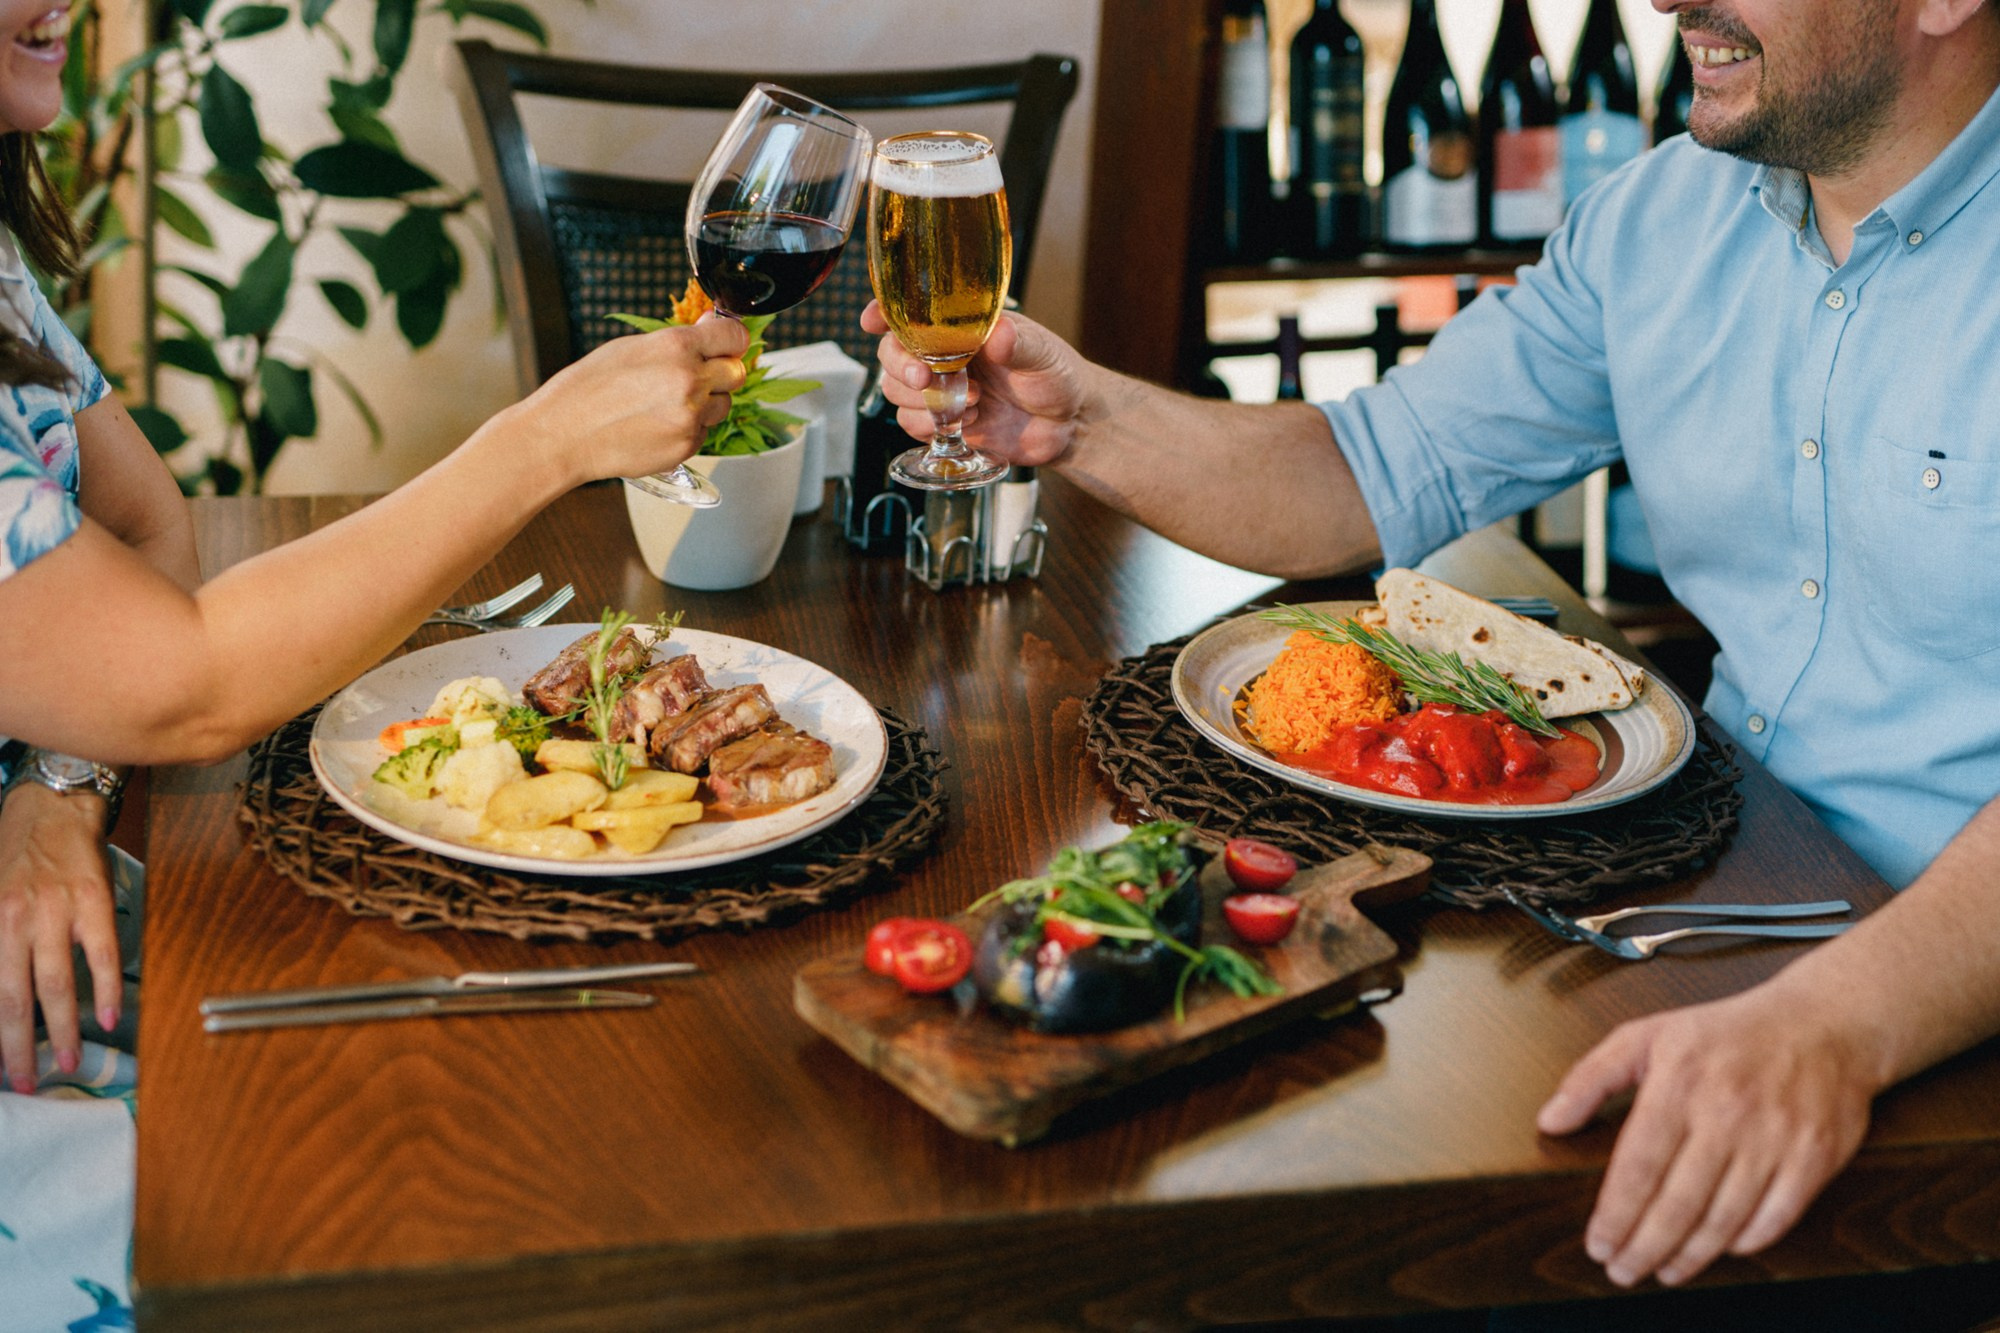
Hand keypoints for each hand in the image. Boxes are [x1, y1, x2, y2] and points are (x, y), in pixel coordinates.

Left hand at [0, 784, 120, 1093]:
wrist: (51, 807)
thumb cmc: (15, 855)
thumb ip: (1, 943)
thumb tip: (6, 995)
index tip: (2, 1069)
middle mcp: (17, 920)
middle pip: (16, 998)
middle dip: (20, 1046)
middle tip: (27, 1082)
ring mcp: (57, 911)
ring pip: (57, 983)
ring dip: (63, 1029)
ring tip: (68, 1062)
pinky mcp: (93, 901)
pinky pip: (102, 954)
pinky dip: (107, 988)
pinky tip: (111, 1017)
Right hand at [497, 316, 749, 484]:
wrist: (564, 435)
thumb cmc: (589, 388)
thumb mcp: (631, 348)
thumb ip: (679, 339)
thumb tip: (711, 325)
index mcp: (676, 347)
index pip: (734, 335)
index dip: (731, 339)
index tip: (725, 344)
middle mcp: (690, 380)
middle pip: (737, 372)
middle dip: (722, 372)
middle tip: (694, 376)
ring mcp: (690, 416)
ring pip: (724, 405)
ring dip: (706, 403)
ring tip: (665, 403)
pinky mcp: (687, 446)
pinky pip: (705, 432)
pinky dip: (689, 428)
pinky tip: (657, 424)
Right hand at [863, 304, 1088, 466]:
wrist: (1070, 425)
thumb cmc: (1058, 375)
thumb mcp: (1044, 354)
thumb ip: (1020, 344)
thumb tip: (998, 335)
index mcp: (961, 326)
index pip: (910, 312)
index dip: (884, 313)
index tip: (872, 321)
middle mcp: (942, 354)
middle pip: (890, 353)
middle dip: (900, 366)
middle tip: (926, 379)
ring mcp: (940, 389)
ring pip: (894, 391)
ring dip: (923, 400)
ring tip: (974, 402)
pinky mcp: (942, 422)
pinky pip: (911, 423)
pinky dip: (932, 425)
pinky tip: (970, 421)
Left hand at [1538, 986, 1879, 1286]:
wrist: (1823, 1022)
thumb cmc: (1725, 1033)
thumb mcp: (1646, 1036)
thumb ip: (1590, 1078)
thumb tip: (1550, 1120)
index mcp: (1679, 1081)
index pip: (1639, 1166)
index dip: (1615, 1215)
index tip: (1597, 1245)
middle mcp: (1727, 1112)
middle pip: (1678, 1203)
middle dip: (1644, 1247)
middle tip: (1622, 1271)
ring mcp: (1775, 1137)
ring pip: (1724, 1218)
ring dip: (1689, 1255)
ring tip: (1663, 1271)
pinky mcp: (1815, 1156)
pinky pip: (1775, 1217)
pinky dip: (1745, 1241)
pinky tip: (1720, 1248)